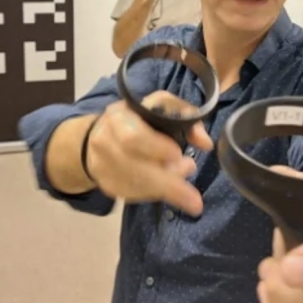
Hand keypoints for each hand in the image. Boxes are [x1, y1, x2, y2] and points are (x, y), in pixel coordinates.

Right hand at [85, 91, 211, 215]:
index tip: (178, 155)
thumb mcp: (160, 106)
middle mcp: (104, 141)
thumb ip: (185, 116)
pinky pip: (131, 195)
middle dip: (167, 183)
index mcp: (119, 116)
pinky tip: (168, 192)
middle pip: (135, 168)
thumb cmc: (138, 119)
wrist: (97, 136)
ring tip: (188, 195)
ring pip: (134, 186)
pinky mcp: (106, 184)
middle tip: (193, 196)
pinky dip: (153, 196)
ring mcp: (101, 165)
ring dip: (164, 192)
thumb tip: (205, 143)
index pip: (134, 137)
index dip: (157, 148)